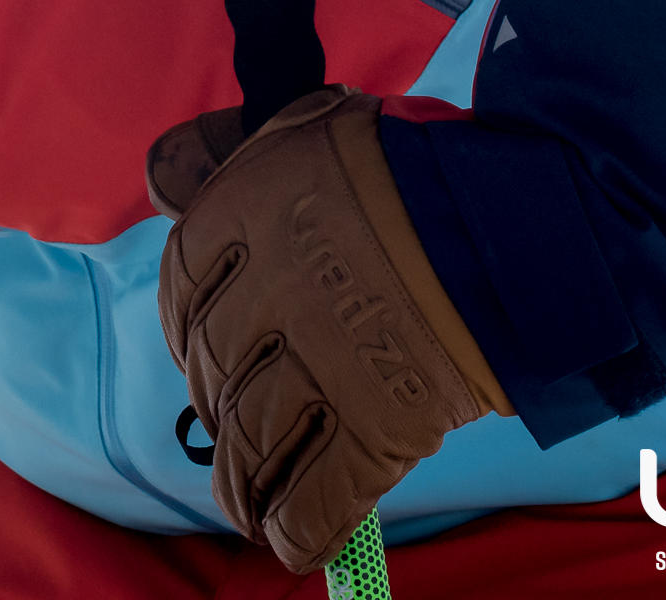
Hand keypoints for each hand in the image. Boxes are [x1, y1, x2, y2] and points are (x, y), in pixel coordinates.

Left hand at [147, 87, 507, 573]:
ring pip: (250, 445)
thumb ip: (227, 154)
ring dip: (243, 482)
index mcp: (238, 219)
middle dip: (217, 402)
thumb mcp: (302, 130)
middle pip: (212, 370)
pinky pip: (313, 502)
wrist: (506, 218)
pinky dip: (297, 528)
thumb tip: (159, 175)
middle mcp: (261, 297)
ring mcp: (315, 369)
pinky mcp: (372, 433)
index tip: (202, 346)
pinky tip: (293, 536)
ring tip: (250, 500)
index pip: (180, 289)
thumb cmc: (406, 164)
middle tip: (236, 418)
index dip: (187, 325)